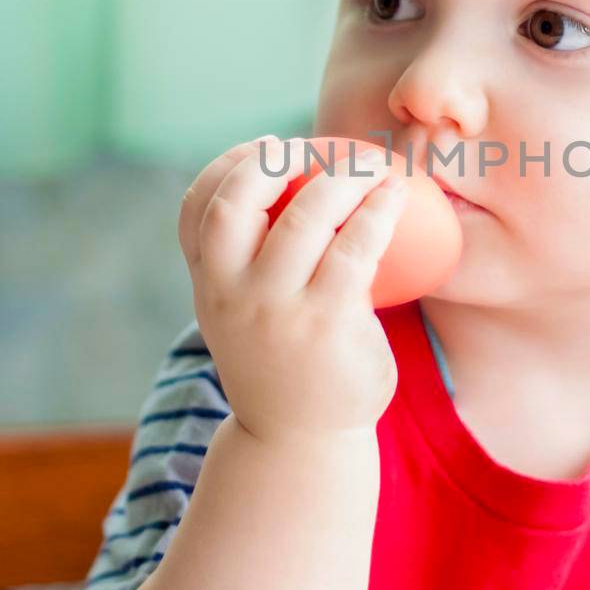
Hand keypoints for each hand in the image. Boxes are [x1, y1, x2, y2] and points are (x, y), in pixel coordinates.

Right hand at [177, 135, 407, 449]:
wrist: (301, 442)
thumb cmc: (284, 364)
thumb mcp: (245, 318)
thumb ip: (248, 268)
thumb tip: (289, 196)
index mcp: (207, 286)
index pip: (194, 210)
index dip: (224, 166)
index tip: (263, 147)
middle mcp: (230, 294)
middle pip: (237, 202)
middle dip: (275, 160)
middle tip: (320, 149)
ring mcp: (275, 309)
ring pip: (305, 217)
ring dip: (343, 178)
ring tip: (374, 165)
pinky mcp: (325, 323)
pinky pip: (353, 250)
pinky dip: (376, 213)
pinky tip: (395, 197)